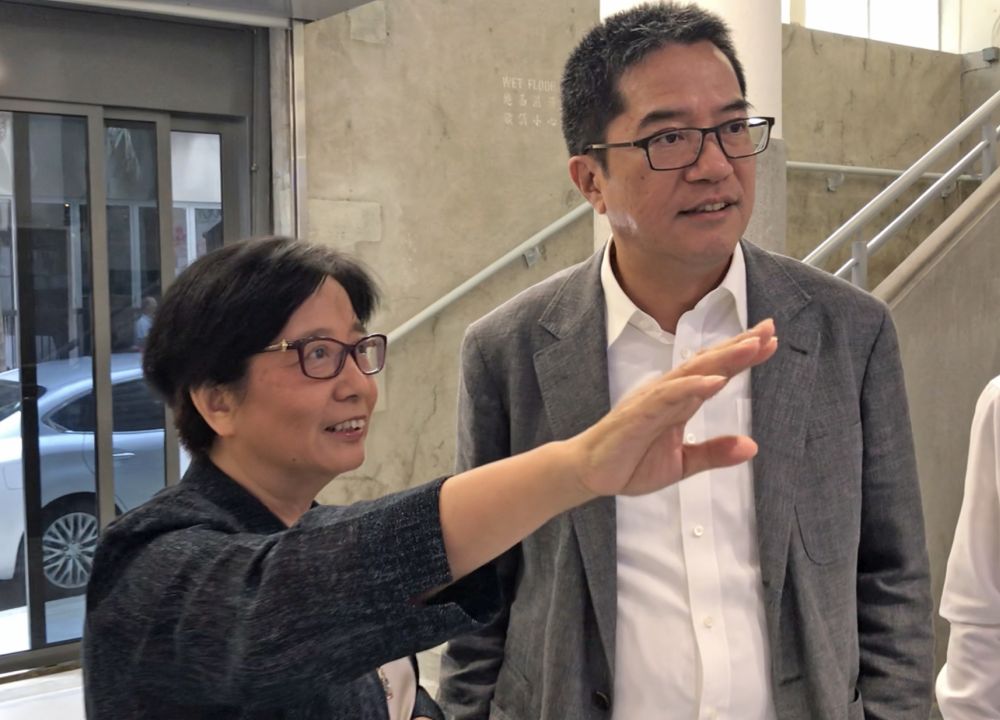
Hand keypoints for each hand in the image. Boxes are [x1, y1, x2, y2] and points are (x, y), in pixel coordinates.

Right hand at [571, 318, 776, 496]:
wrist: (590, 473)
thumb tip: (751, 447)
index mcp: (680, 401)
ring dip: (722, 359)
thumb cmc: (630, 461)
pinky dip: (692, 387)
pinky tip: (714, 381)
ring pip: (692, 372)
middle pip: (708, 363)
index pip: (715, 372)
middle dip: (739, 345)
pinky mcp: (640, 413)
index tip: (769, 341)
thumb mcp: (682, 463)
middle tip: (769, 328)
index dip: (741, 356)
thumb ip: (714, 453)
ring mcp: (653, 400)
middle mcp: (668, 392)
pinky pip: (668, 397)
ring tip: (751, 346)